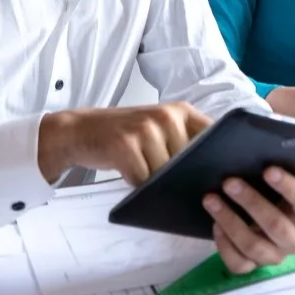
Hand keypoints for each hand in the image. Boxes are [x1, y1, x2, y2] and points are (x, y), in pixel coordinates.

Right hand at [36, 102, 210, 184]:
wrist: (80, 130)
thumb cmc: (124, 135)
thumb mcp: (160, 128)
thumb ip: (185, 141)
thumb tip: (213, 172)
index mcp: (181, 111)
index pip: (213, 137)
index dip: (215, 158)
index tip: (212, 172)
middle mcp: (167, 116)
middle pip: (188, 163)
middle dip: (177, 175)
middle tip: (155, 166)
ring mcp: (146, 129)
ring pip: (165, 175)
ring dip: (152, 180)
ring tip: (139, 164)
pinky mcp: (126, 146)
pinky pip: (142, 180)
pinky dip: (134, 183)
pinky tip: (126, 169)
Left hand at [204, 162, 294, 273]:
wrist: (268, 216)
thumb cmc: (283, 195)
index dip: (288, 187)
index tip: (268, 170)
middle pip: (275, 226)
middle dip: (251, 202)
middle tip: (229, 181)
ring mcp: (273, 256)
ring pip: (252, 246)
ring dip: (230, 221)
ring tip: (212, 199)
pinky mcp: (252, 266)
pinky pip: (238, 264)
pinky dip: (224, 246)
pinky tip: (215, 225)